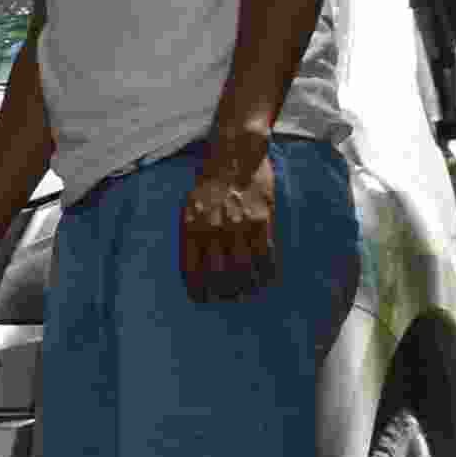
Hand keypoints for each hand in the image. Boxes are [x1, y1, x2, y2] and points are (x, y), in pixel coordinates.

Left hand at [180, 127, 281, 298]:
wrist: (233, 157)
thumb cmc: (208, 184)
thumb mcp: (189, 208)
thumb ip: (191, 235)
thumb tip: (195, 266)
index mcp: (191, 227)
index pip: (192, 270)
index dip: (198, 289)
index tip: (202, 299)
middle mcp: (214, 229)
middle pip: (219, 274)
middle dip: (223, 292)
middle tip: (228, 299)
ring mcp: (239, 226)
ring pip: (243, 269)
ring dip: (245, 286)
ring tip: (247, 293)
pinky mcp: (261, 221)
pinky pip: (265, 255)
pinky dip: (266, 272)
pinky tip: (266, 279)